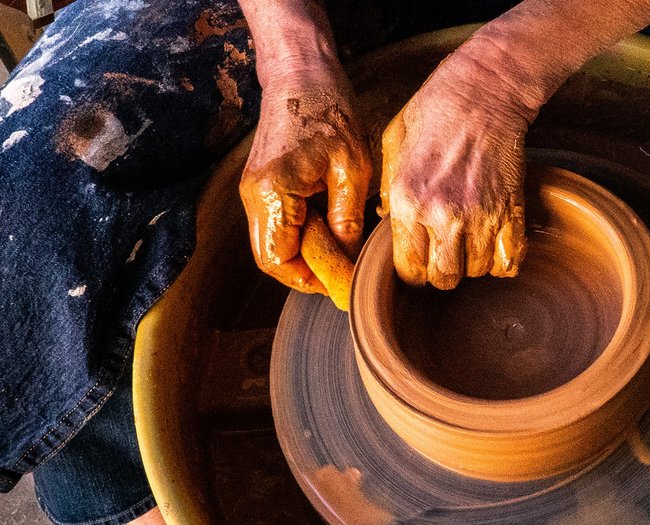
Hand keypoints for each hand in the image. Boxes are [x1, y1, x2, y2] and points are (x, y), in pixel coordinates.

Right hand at [240, 74, 371, 293]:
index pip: (279, 261)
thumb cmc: (329, 110)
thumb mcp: (351, 169)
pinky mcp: (261, 185)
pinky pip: (277, 225)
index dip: (309, 280)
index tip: (340, 283)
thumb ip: (347, 220)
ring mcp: (253, 191)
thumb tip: (349, 261)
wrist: (301, 72)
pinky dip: (301, 235)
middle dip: (306, 271)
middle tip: (343, 270)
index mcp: (273, 193)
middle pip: (271, 259)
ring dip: (304, 253)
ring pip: (273, 244)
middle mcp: (254, 196)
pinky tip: (330, 223)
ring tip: (340, 245)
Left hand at [380, 50, 532, 289]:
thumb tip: (387, 222)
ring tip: (469, 239)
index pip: (408, 270)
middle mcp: (442, 215)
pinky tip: (494, 244)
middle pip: (443, 279)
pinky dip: (503, 261)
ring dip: (472, 263)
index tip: (419, 258)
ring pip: (476, 272)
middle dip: (442, 271)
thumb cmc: (434, 110)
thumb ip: (388, 190)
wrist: (484, 90)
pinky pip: (509, 261)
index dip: (413, 270)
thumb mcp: (393, 144)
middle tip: (444, 251)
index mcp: (407, 201)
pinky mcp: (511, 211)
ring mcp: (480, 216)